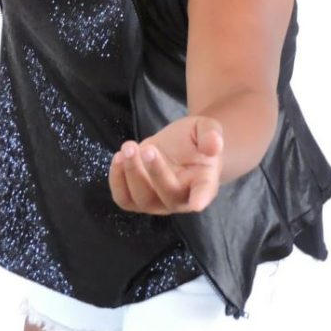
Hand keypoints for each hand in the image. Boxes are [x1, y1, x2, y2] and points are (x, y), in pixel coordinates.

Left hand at [108, 115, 223, 214]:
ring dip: (132, 173)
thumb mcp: (207, 128)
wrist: (181, 147)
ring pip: (142, 199)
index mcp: (204, 182)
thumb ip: (211, 134)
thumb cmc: (197, 140)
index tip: (198, 203)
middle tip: (149, 149)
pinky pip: (124, 199)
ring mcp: (159, 202)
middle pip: (168, 195)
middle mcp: (181, 198)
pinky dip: (117, 181)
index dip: (201, 198)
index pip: (203, 193)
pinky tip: (118, 158)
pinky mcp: (138, 198)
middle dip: (156, 172)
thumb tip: (214, 145)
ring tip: (128, 147)